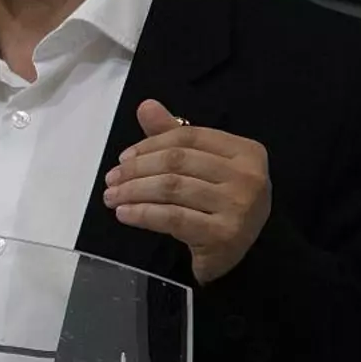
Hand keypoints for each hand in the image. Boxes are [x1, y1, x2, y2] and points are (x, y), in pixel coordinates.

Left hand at [103, 99, 271, 284]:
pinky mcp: (224, 235)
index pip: (187, 137)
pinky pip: (172, 217)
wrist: (242, 255)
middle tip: (111, 180)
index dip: (150, 144)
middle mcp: (249, 176)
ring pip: (171, 188)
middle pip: (177, 161)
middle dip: (136, 169)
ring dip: (133, 191)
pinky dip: (143, 214)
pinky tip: (125, 214)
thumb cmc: (220, 205)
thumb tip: (145, 106)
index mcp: (246, 151)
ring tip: (112, 197)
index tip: (123, 158)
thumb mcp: (202, 166)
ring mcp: (239, 206)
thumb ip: (174, 136)